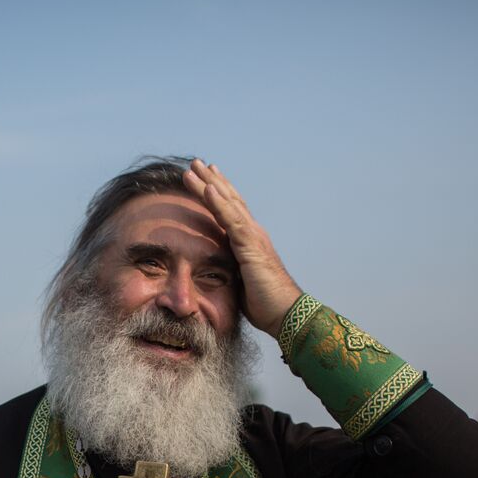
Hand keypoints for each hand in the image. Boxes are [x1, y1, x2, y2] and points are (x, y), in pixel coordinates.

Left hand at [182, 158, 301, 336]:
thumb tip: (216, 272)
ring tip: (193, 168)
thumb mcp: (241, 283)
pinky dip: (218, 202)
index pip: (231, 212)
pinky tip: (207, 187)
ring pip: (228, 203)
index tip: (206, 180)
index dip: (219, 195)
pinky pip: (231, 218)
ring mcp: (253, 236)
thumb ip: (231, 270)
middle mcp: (253, 233)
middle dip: (212, 181)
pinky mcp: (251, 245)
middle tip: (197, 163)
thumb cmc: (265, 304)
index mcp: (249, 242)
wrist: (284, 313)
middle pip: (229, 200)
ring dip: (209, 184)